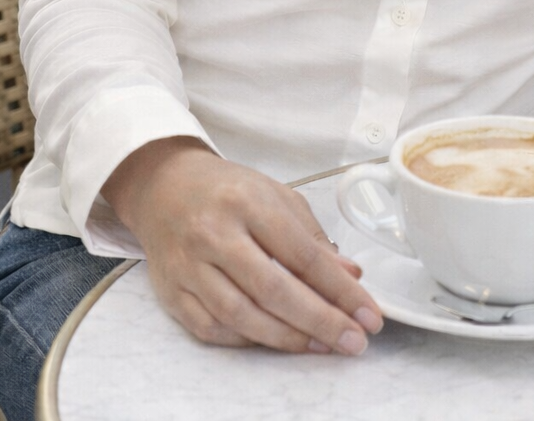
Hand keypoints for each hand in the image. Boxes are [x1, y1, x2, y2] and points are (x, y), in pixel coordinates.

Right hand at [102, 137, 382, 353]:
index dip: (339, 289)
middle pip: (273, 290)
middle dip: (320, 321)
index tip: (369, 314)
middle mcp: (214, 234)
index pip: (302, 254)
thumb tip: (350, 275)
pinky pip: (214, 329)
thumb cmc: (227, 190)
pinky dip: (249, 340)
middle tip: (353, 340)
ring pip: (242, 316)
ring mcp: (189, 266)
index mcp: (247, 202)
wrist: (164, 187)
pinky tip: (277, 340)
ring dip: (288, 338)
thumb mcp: (275, 195)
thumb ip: (312, 237)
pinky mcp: (173, 293)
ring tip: (323, 345)